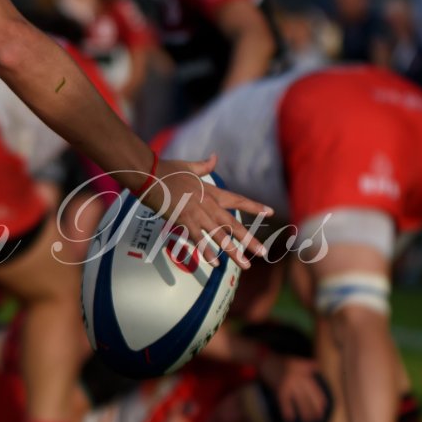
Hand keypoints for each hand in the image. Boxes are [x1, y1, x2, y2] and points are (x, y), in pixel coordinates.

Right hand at [138, 156, 269, 268]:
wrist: (151, 174)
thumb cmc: (168, 169)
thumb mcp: (189, 166)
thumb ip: (204, 165)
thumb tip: (214, 156)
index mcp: (212, 191)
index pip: (238, 200)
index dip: (255, 206)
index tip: (270, 212)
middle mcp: (209, 204)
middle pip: (233, 224)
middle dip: (249, 240)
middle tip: (263, 252)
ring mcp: (197, 214)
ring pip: (219, 236)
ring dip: (233, 251)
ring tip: (245, 265)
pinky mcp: (184, 220)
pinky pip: (198, 239)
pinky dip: (206, 251)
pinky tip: (215, 264)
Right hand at [260, 354, 327, 421]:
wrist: (263, 359)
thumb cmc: (278, 360)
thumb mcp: (294, 360)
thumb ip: (306, 365)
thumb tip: (317, 366)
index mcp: (302, 372)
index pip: (314, 388)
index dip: (320, 398)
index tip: (324, 407)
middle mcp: (298, 378)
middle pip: (308, 396)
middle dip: (314, 407)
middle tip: (319, 418)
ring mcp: (289, 383)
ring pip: (299, 400)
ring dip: (304, 412)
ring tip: (308, 421)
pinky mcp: (279, 388)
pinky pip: (285, 402)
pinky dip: (287, 411)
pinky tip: (290, 419)